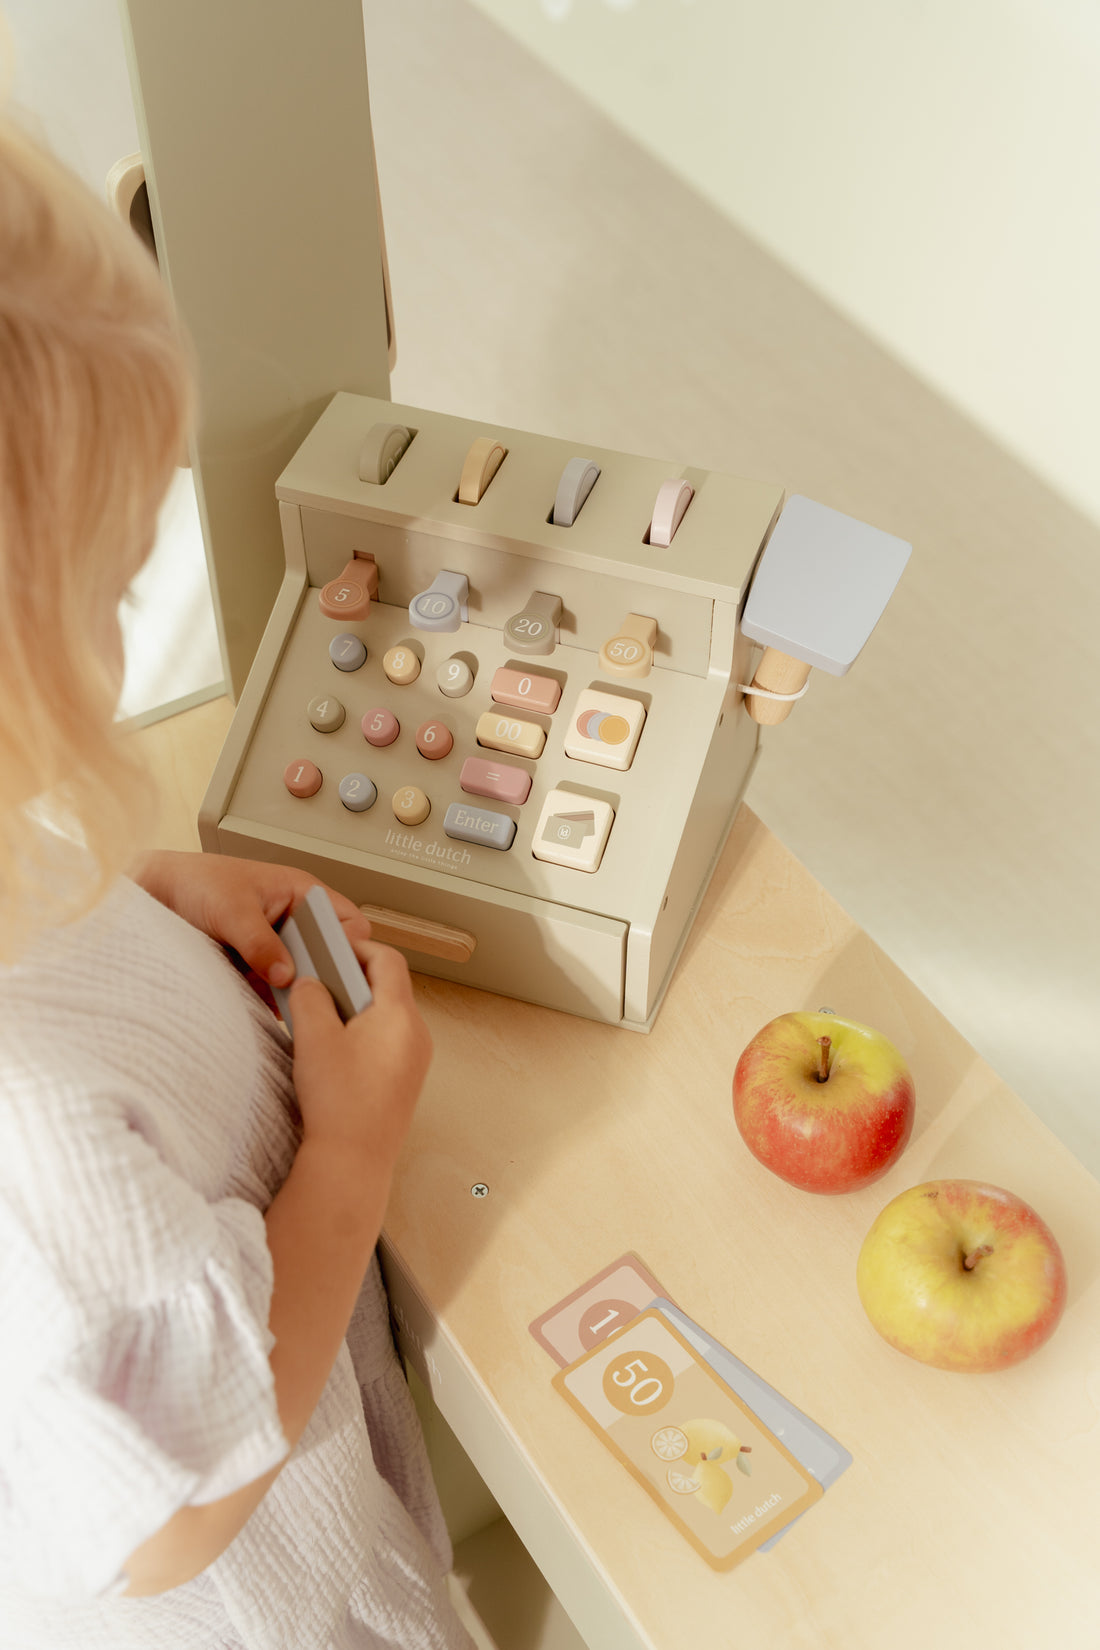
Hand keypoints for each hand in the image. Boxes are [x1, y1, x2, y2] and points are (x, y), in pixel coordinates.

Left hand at [134, 850, 371, 998]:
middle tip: (310, 995)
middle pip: (328, 956)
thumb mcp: (232, 910)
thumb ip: (261, 943)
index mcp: (302, 893)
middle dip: (321, 976)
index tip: (336, 972)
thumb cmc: (196, 883)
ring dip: (295, 992)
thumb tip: (286, 974)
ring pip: (303, 976)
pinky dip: (273, 1001)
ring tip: (286, 1005)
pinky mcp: (257, 967)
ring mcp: (276, 946)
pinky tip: (265, 1008)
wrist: (154, 895)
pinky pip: (277, 990)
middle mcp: (294, 920)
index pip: (349, 923)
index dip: (349, 947)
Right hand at [287, 942, 432, 1162]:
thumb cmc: (338, 1102)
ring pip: (387, 1016)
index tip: (330, 949)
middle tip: (320, 981)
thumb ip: (310, 997)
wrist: (353, 1162)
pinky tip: (334, 1049)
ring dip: (356, 1008)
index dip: (357, 948)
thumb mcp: (313, 1037)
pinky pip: (388, 1042)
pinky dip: (363, 1034)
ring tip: (321, 1016)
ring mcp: (415, 1060)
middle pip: (389, 988)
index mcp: (400, 1016)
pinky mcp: (405, 1082)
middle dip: (352, 979)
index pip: (387, 960)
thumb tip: (311, 982)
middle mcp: (416, 1035)